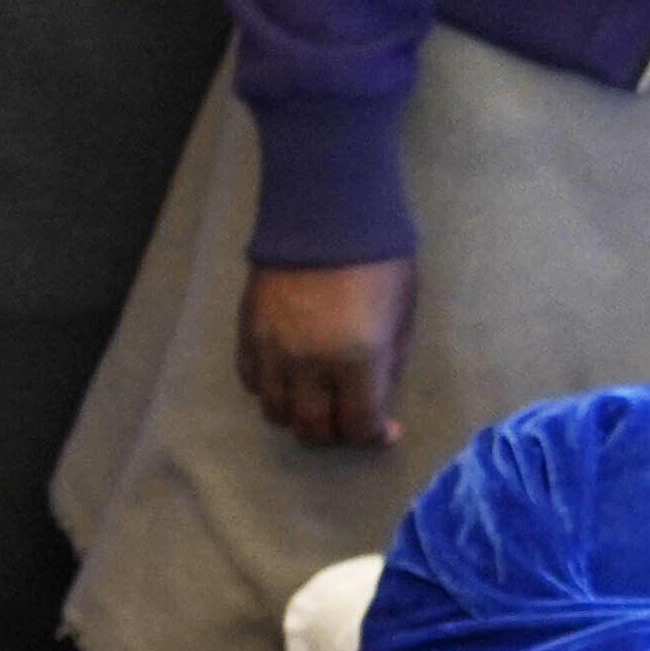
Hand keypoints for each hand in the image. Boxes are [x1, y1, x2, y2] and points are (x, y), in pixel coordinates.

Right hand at [240, 259, 415, 453]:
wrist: (326, 213)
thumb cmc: (377, 260)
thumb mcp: (401, 313)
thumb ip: (387, 360)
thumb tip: (375, 394)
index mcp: (356, 359)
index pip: (358, 424)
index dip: (372, 436)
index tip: (383, 432)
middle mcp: (309, 366)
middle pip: (312, 429)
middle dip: (334, 433)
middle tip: (345, 420)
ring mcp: (273, 354)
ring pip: (277, 413)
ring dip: (298, 415)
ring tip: (313, 400)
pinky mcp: (249, 337)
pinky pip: (253, 382)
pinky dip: (271, 389)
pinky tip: (287, 376)